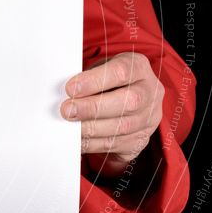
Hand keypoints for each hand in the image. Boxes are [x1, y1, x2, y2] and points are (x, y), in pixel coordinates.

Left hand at [60, 52, 163, 177]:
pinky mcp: (140, 140)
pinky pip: (116, 145)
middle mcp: (150, 92)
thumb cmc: (107, 82)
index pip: (121, 72)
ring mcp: (149, 118)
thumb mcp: (99, 69)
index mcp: (138, 67)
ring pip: (123, 127)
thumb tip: (61, 92)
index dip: (94, 81)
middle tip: (67, 110)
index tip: (70, 88)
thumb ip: (85, 78)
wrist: (129, 100)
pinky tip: (77, 140)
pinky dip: (93, 144)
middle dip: (93, 108)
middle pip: (128, 101)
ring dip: (90, 129)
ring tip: (69, 127)